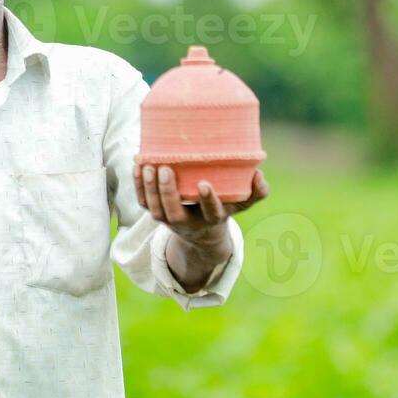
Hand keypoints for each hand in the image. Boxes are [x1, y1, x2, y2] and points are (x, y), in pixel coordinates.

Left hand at [133, 165, 269, 242]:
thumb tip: (260, 175)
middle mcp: (188, 222)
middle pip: (174, 212)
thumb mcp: (241, 204)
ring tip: (148, 165)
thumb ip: (256, 192)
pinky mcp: (156, 213)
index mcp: (212, 218)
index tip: (204, 183)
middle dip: (168, 192)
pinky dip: (138, 185)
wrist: (202, 232)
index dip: (207, 200)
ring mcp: (169, 219)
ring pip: (155, 209)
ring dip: (149, 188)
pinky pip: (143, 202)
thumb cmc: (224, 208)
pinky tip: (138, 165)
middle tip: (166, 169)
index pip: (211, 212)